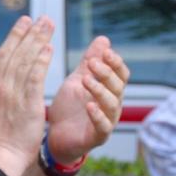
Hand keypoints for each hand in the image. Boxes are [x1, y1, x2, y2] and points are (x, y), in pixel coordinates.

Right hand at [0, 16, 53, 175]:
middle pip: (15, 52)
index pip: (3, 54)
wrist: (0, 157)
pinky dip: (41, 62)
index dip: (14, 36)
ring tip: (49, 25)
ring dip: (38, 40)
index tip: (24, 21)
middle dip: (29, 33)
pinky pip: (35, 78)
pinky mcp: (28, 104)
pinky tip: (49, 49)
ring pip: (25, 60)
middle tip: (42, 17)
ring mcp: (13, 94)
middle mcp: (0, 86)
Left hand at [47, 36, 129, 164]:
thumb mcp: (77, 81)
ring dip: (100, 91)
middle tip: (92, 63)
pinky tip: (89, 106)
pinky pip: (103, 127)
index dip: (115, 62)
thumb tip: (103, 39)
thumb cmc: (69, 108)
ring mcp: (107, 121)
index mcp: (109, 91)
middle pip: (118, 87)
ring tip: (86, 80)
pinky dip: (97, 116)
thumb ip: (89, 63)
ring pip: (112, 105)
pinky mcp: (97, 137)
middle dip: (107, 73)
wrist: (55, 137)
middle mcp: (112, 105)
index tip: (104, 51)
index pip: (121, 74)